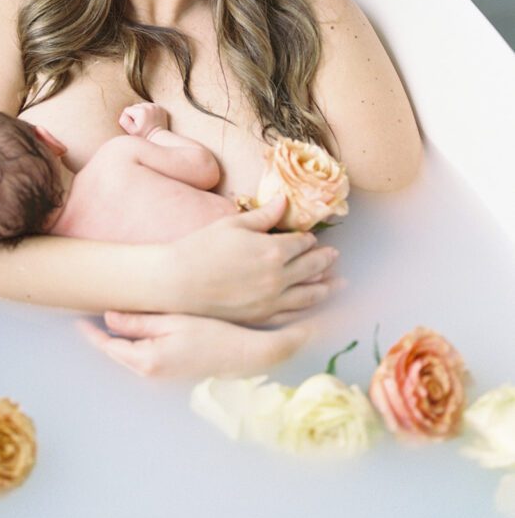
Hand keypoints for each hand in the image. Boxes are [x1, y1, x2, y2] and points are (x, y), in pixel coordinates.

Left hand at [78, 311, 311, 378]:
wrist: (241, 354)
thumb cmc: (210, 334)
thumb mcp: (170, 321)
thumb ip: (138, 322)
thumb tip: (109, 317)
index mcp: (146, 360)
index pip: (109, 346)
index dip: (91, 333)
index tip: (77, 319)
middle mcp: (150, 372)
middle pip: (116, 352)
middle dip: (101, 335)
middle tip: (87, 313)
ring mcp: (160, 374)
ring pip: (128, 354)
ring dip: (117, 338)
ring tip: (107, 316)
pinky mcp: (169, 369)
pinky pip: (142, 355)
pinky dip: (132, 343)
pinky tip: (134, 326)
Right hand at [118, 102, 167, 138]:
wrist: (159, 138)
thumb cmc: (144, 135)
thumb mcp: (131, 131)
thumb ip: (124, 121)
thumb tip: (124, 113)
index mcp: (141, 111)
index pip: (127, 110)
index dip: (128, 118)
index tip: (134, 124)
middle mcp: (149, 106)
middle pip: (135, 106)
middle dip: (135, 114)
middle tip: (141, 123)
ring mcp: (156, 107)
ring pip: (143, 106)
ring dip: (142, 112)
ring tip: (145, 121)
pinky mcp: (160, 108)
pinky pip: (150, 107)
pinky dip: (149, 111)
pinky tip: (151, 119)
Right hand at [165, 195, 339, 325]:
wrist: (180, 281)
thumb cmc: (203, 247)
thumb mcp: (234, 224)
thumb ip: (264, 215)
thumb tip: (284, 201)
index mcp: (273, 250)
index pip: (301, 243)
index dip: (308, 239)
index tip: (310, 238)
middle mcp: (279, 277)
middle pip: (311, 267)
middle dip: (324, 260)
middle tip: (334, 256)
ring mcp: (272, 300)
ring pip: (308, 294)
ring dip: (325, 287)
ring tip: (337, 283)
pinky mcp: (262, 316)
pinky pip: (292, 313)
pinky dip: (307, 308)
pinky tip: (312, 304)